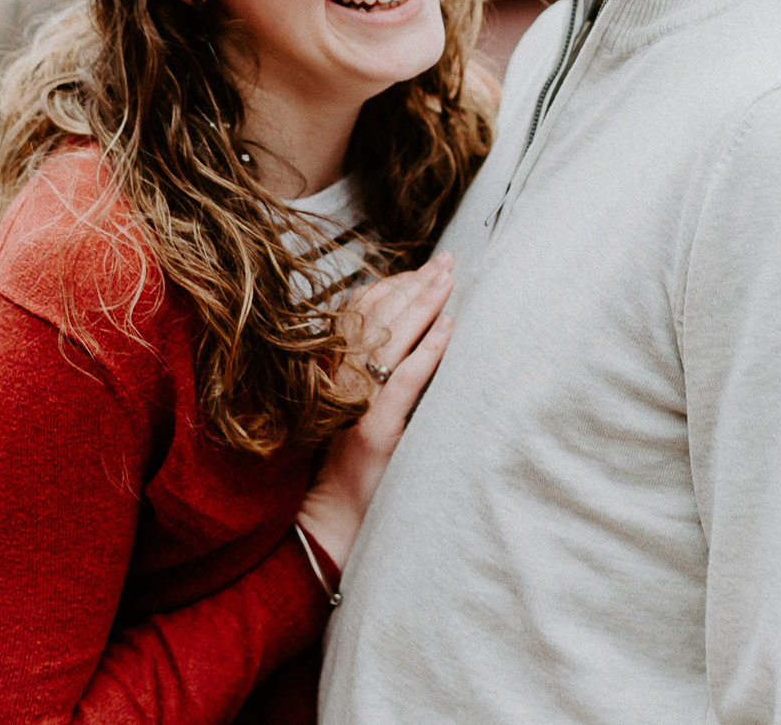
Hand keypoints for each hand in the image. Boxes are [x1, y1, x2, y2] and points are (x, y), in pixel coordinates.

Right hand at [294, 253, 454, 568]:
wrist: (330, 518)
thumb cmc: (344, 464)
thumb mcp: (346, 406)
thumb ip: (362, 371)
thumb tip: (396, 335)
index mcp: (330, 369)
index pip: (358, 312)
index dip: (390, 284)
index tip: (420, 268)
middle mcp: (338, 378)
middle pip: (377, 316)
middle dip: (414, 284)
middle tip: (445, 262)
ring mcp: (356, 401)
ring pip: (392, 338)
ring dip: (424, 304)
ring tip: (450, 281)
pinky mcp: (375, 427)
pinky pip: (405, 379)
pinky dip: (429, 349)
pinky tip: (449, 328)